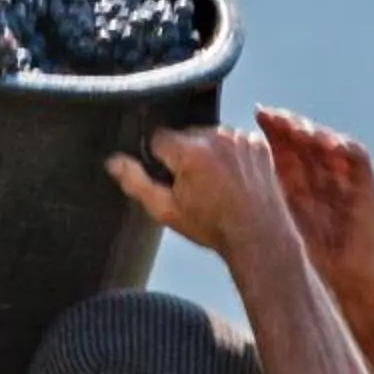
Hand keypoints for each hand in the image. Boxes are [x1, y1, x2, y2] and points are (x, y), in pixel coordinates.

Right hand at [105, 123, 287, 259]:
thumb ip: (136, 182)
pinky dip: (230, 153)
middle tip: (195, 186)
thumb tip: (113, 161)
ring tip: (216, 184)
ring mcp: (240, 138)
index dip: (159, 160)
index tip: (171, 180)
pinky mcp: (257, 143)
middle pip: (184, 134)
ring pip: (208, 135)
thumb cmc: (212, 227)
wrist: (260, 238)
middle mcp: (216, 136)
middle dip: (184, 154)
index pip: (157, 138)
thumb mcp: (166, 211)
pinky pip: (232, 139)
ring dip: (207, 152)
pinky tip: (233, 178)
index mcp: (189, 151)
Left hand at [256, 106, 373, 303]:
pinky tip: (328, 143)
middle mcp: (315, 166)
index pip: (279, 137)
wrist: (339, 274)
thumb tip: (208, 175)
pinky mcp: (365, 183)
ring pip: (326, 138)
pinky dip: (344, 145)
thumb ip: (249, 191)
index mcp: (291, 171)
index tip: (256, 114)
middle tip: (270, 115)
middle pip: (300, 132)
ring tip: (296, 128)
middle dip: (286, 121)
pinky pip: (357, 156)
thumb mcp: (268, 214)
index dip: (270, 124)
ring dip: (311, 130)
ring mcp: (340, 172)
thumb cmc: (299, 247)